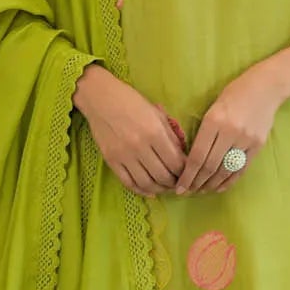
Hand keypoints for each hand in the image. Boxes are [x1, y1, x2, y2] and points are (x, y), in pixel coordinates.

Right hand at [74, 65, 186, 196]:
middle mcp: (139, 146)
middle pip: (163, 176)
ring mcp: (124, 155)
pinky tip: (150, 191)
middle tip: (179, 182)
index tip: (188, 173)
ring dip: (160, 189)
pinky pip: (129, 183)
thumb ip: (171, 137)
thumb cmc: (132, 102)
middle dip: (174, 183)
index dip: (185, 172)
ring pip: (147, 184)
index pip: (176, 163)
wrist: (100, 98)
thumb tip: (182, 158)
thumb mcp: (157, 114)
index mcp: (155, 132)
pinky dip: (142, 191)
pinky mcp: (111, 160)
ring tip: (166, 187)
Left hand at [175, 69, 281, 194]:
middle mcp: (229, 132)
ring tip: (201, 191)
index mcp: (213, 121)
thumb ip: (203, 132)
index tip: (179, 186)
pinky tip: (219, 187)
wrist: (266, 87)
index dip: (187, 175)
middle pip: (210, 166)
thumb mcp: (212, 108)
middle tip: (187, 192)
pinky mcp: (258, 145)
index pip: (197, 156)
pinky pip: (241, 168)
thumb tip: (190, 160)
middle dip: (196, 183)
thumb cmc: (233, 94)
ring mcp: (246, 140)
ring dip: (211, 184)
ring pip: (225, 170)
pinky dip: (229, 181)